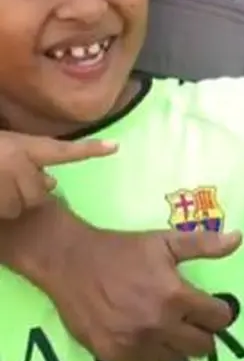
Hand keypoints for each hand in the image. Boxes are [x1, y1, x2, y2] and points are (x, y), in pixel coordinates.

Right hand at [0, 133, 116, 218]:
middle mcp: (18, 165)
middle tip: (7, 180)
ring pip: (19, 208)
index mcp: (23, 147)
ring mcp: (5, 185)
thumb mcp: (6, 146)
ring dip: (8, 202)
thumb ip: (30, 159)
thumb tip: (52, 183)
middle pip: (39, 194)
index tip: (115, 146)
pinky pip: (4, 214)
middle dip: (26, 191)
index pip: (62, 151)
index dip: (89, 150)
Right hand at [15, 205, 242, 360]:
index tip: (214, 308)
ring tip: (172, 330)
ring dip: (180, 346)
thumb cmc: (121, 250)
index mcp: (175, 296)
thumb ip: (204, 245)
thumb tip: (239, 239)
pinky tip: (150, 338)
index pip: (218, 318)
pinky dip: (155, 355)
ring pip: (177, 359)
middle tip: (194, 321)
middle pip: (202, 346)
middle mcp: (159, 325)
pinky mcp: (115, 356)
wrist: (69, 263)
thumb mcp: (164, 242)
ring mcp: (136, 344)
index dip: (220, 312)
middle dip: (204, 333)